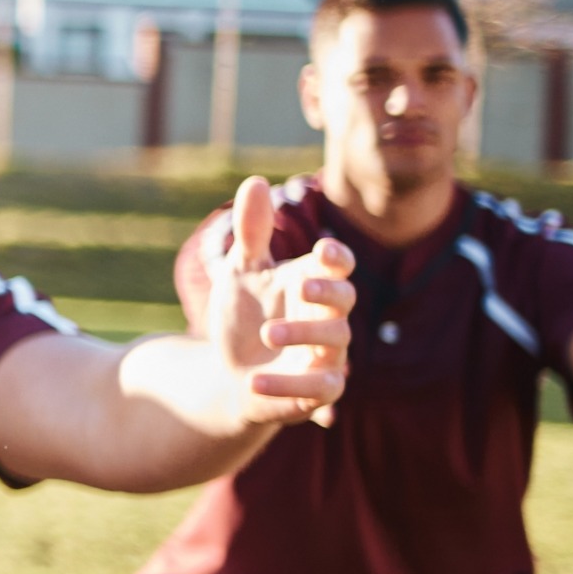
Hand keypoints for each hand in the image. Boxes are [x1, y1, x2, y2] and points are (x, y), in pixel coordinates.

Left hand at [202, 177, 355, 426]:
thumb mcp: (240, 272)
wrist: (227, 372)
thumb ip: (251, 233)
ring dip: (304, 337)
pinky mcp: (317, 392)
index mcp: (311, 284)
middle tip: (302, 288)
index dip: (335, 259)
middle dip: (328, 293)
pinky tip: (254, 380)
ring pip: (336, 344)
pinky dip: (288, 386)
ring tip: (267, 333)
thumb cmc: (243, 315)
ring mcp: (326, 356)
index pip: (338, 266)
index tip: (321, 251)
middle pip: (345, 302)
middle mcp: (326, 319)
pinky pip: (318, 390)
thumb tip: (255, 182)